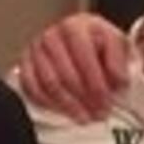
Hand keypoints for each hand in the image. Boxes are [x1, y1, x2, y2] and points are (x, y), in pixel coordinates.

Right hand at [16, 12, 132, 116]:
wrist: (80, 39)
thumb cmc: (97, 42)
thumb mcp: (116, 43)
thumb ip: (118, 59)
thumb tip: (119, 80)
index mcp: (74, 26)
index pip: (84, 58)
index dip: (97, 84)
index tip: (108, 102)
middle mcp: (51, 36)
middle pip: (66, 74)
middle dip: (84, 99)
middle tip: (98, 114)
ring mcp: (35, 50)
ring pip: (49, 84)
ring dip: (68, 105)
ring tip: (84, 117)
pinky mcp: (25, 64)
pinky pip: (32, 89)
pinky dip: (48, 103)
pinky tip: (64, 111)